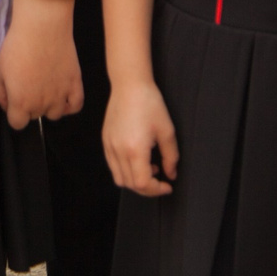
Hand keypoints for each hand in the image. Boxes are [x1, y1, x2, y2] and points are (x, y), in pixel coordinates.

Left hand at [0, 0, 81, 128]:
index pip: (17, 124)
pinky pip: (75, 106)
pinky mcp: (75, 84)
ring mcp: (61, 95)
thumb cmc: (18, 46)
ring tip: (45, 87)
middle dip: (30, 105)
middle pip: (35, 116)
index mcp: (21, 102)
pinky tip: (63, 96)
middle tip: (28, 83)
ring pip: (55, 114)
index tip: (14, 99)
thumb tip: (5, 104)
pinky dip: (70, 104)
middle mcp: (42, 104)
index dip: (14, 112)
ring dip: (49, 105)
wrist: (42, 27)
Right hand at [101, 79, 179, 195]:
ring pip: (119, 178)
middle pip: (131, 185)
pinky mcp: (105, 141)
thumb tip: (171, 173)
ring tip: (149, 168)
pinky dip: (125, 170)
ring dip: (135, 181)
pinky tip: (137, 159)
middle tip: (161, 180)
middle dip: (148, 188)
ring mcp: (109, 147)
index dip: (156, 190)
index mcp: (135, 150)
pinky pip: (113, 165)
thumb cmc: (149, 103)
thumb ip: (171, 156)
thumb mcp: (167, 131)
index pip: (143, 184)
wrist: (129, 86)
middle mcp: (119, 151)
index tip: (167, 185)